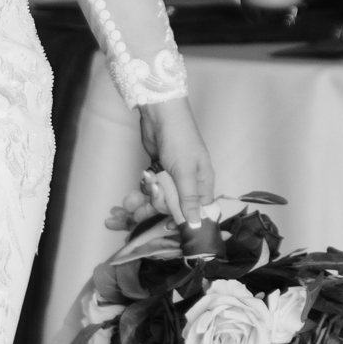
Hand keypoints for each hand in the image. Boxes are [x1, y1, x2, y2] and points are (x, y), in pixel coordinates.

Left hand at [137, 96, 214, 230]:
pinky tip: (139, 182)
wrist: (161, 116)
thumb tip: (197, 225)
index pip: (198, 211)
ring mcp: (173, 177)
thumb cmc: (179, 140)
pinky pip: (152, 188)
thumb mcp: (186, 172)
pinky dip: (144, 188)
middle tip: (151, 194)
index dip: (184, 220)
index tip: (168, 228)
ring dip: (149, 197)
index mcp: (203, 183)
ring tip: (142, 186)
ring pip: (161, 199)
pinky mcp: (159, 171)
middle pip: (175, 207)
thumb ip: (189, 199)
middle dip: (159, 205)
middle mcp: (190, 183)